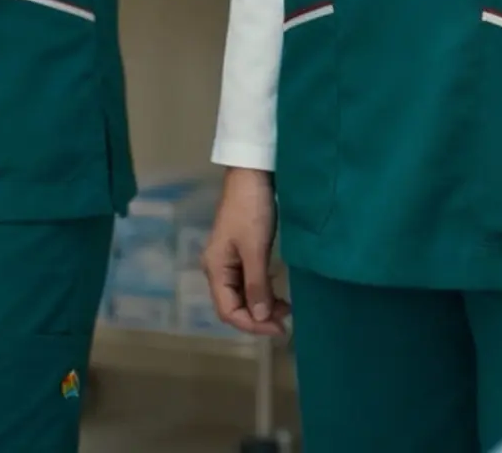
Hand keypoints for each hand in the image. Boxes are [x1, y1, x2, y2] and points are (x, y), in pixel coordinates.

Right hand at [202, 168, 290, 336]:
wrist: (252, 174)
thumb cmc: (251, 210)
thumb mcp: (255, 249)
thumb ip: (257, 285)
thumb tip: (259, 318)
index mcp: (215, 269)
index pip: (228, 311)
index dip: (252, 325)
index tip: (279, 328)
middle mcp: (217, 268)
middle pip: (234, 306)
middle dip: (258, 318)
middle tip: (286, 321)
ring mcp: (228, 260)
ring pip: (242, 295)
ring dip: (261, 306)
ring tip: (285, 310)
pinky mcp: (240, 252)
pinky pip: (248, 282)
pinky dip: (262, 292)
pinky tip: (277, 294)